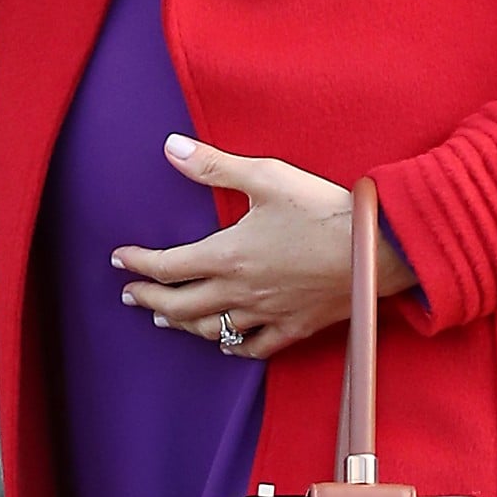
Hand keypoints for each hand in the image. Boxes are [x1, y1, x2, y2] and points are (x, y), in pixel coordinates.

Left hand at [112, 136, 419, 361]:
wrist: (377, 249)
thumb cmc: (322, 209)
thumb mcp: (267, 177)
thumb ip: (215, 166)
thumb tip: (171, 148)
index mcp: (228, 256)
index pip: (168, 266)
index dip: (139, 263)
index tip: (119, 258)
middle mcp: (241, 292)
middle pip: (181, 305)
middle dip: (150, 298)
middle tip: (130, 294)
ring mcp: (268, 314)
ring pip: (212, 330)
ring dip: (182, 324)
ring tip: (166, 318)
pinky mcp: (295, 327)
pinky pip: (255, 348)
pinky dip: (234, 347)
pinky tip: (226, 345)